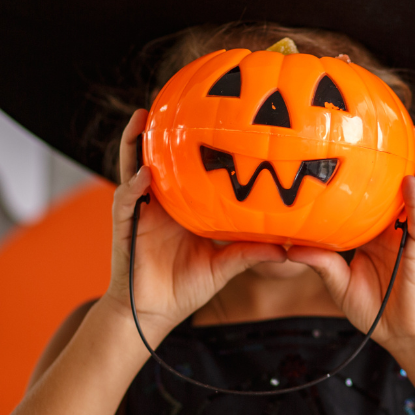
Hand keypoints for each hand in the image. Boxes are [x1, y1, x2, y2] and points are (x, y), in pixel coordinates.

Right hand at [106, 110, 285, 338]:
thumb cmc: (185, 288)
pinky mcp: (125, 226)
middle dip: (157, 131)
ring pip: (132, 169)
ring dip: (135, 144)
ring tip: (142, 118)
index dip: (190, 144)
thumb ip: (251, 254)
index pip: (184, 168)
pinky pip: (126, 202)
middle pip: (155, 158)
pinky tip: (145, 175)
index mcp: (181, 207)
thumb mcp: (224, 266)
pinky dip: (133, 187)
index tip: (207, 118)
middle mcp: (159, 203)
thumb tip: (289, 250)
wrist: (154, 313)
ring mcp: (139, 211)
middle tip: (168, 101)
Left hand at [286, 124, 414, 352]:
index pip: (371, 192)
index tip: (355, 138)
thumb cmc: (376, 310)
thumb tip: (286, 246)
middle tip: (395, 117)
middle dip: (401, 151)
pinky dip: (414, 200)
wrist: (404, 336)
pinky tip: (409, 180)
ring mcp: (411, 235)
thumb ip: (318, 261)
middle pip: (399, 181)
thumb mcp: (337, 282)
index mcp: (378, 230)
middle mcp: (397, 226)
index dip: (367, 167)